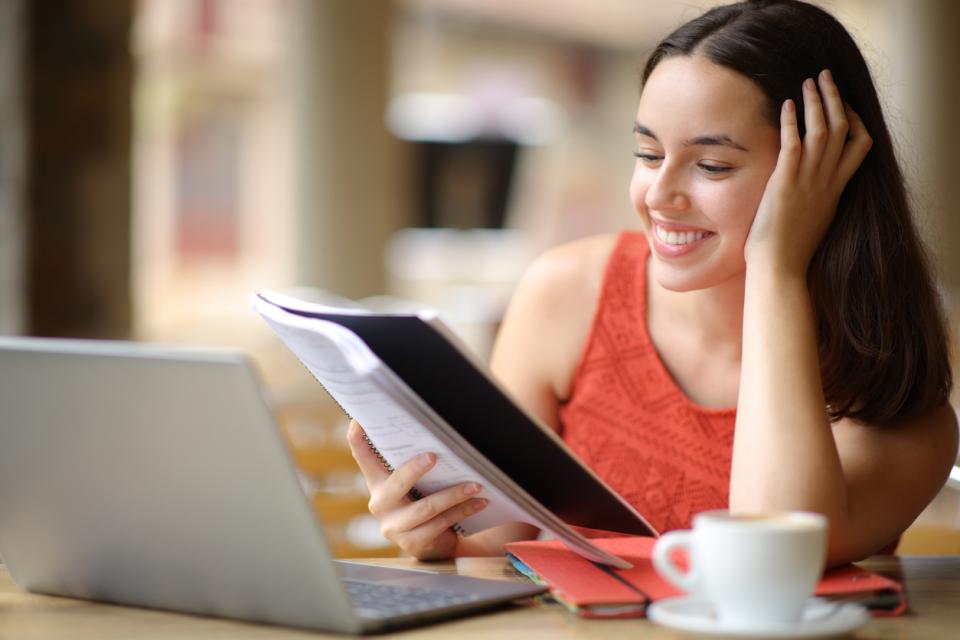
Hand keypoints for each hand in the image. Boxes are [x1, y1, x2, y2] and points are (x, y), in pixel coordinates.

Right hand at [345, 420, 487, 559]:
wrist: (437, 543)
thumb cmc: (426, 501)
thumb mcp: (417, 483)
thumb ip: (416, 464)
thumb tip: (439, 435)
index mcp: (378, 483)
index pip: (364, 458)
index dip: (358, 441)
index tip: (358, 422)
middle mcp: (380, 504)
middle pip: (396, 484)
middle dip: (415, 470)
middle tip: (433, 456)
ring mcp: (394, 527)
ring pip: (426, 508)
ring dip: (454, 495)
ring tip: (475, 484)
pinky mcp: (412, 543)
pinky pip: (440, 524)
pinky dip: (462, 511)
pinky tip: (479, 502)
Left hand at [745, 69, 872, 275]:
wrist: (781, 268)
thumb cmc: (790, 251)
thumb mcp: (814, 220)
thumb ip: (816, 200)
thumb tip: (809, 195)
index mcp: (836, 189)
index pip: (860, 146)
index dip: (856, 121)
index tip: (846, 106)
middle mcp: (828, 181)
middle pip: (843, 128)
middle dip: (835, 98)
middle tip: (825, 77)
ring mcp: (809, 181)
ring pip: (822, 130)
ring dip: (816, 101)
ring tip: (809, 81)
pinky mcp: (786, 183)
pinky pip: (794, 144)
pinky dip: (792, 122)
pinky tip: (786, 104)